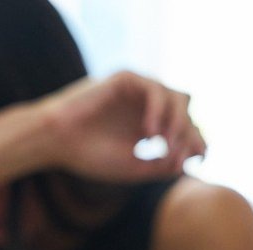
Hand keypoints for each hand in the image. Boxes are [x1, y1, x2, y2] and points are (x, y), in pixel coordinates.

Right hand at [33, 71, 205, 181]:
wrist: (55, 141)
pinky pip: (155, 89)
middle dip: (188, 135)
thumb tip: (189, 162)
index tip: (197, 160)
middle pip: (187, 113)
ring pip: (178, 98)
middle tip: (176, 155)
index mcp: (148, 126)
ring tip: (164, 144)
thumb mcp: (132, 168)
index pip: (186, 128)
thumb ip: (161, 165)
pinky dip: (159, 110)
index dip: (196, 142)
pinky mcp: (126, 79)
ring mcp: (137, 91)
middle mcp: (147, 106)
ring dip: (177, 122)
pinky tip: (150, 133)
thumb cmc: (87, 156)